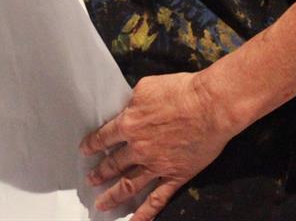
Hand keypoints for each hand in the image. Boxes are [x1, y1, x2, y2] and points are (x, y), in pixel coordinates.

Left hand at [80, 72, 241, 219]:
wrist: (210, 106)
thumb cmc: (180, 91)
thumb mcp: (146, 87)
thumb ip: (132, 102)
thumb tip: (127, 107)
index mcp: (129, 124)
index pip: (104, 137)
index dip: (93, 144)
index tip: (85, 150)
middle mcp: (138, 148)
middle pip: (113, 164)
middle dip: (100, 172)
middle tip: (90, 180)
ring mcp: (156, 165)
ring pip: (129, 184)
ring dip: (114, 195)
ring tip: (102, 204)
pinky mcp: (176, 175)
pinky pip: (158, 198)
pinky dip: (146, 213)